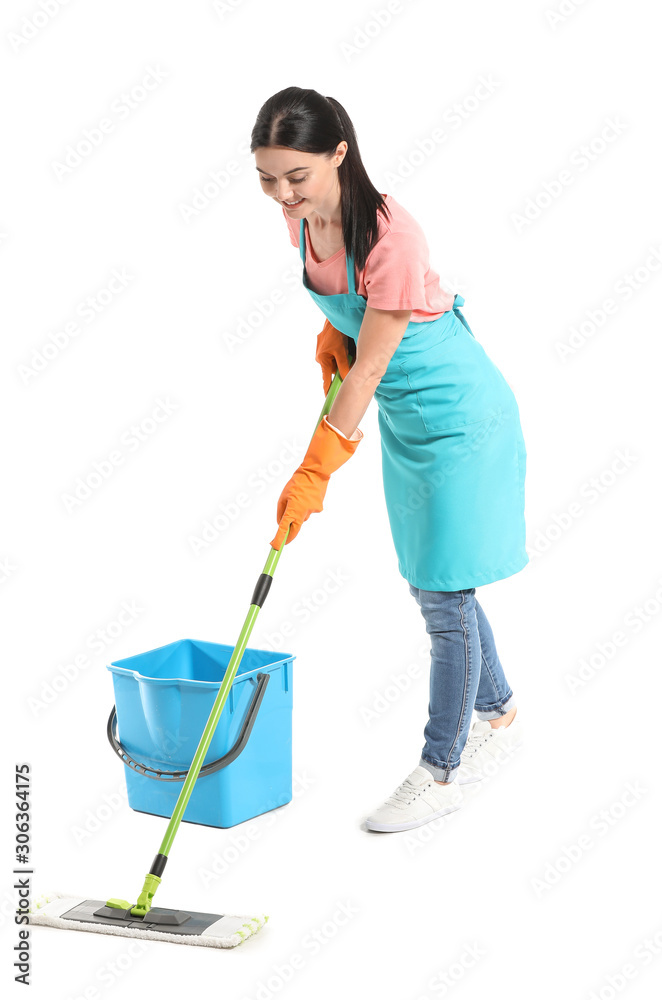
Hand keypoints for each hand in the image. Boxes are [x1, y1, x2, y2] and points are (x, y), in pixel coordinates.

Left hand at [270, 415, 362, 549]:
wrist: (315, 473)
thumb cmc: (296, 483)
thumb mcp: (283, 496)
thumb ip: (281, 512)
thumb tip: (281, 523)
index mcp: (292, 509)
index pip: (284, 529)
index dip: (279, 539)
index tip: (275, 547)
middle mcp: (303, 513)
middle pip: (295, 530)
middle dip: (288, 536)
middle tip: (282, 540)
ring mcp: (312, 512)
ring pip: (301, 518)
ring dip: (297, 513)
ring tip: (297, 498)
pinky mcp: (318, 509)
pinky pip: (308, 512)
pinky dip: (305, 507)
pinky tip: (307, 496)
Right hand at [315, 319, 353, 395]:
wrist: (334, 319)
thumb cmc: (336, 334)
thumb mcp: (342, 351)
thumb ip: (344, 366)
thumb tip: (347, 378)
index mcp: (322, 360)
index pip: (326, 380)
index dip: (328, 390)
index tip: (328, 399)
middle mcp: (321, 358)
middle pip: (333, 371)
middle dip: (341, 368)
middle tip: (349, 362)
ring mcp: (322, 353)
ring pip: (335, 363)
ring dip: (342, 360)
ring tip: (348, 351)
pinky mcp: (325, 348)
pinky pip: (334, 356)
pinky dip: (340, 354)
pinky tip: (345, 347)